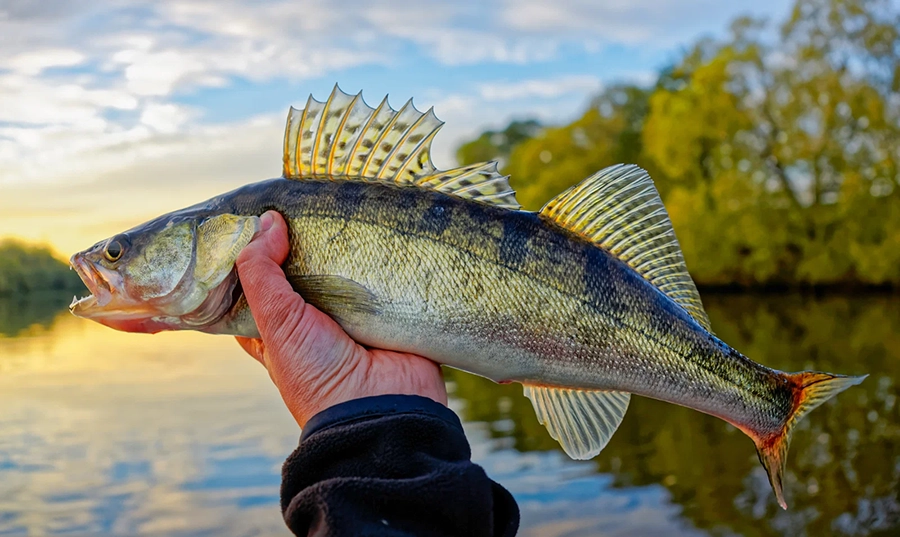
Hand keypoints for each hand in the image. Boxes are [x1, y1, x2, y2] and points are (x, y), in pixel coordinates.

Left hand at [234, 211, 447, 427]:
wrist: (383, 407)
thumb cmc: (317, 375)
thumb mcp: (276, 322)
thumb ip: (261, 272)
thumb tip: (268, 221)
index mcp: (279, 328)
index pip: (259, 284)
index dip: (254, 253)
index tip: (255, 214)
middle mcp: (315, 319)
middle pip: (304, 268)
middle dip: (304, 240)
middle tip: (304, 201)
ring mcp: (355, 314)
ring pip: (344, 267)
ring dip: (345, 244)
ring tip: (341, 205)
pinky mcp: (390, 310)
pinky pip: (384, 273)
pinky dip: (382, 254)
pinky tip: (378, 224)